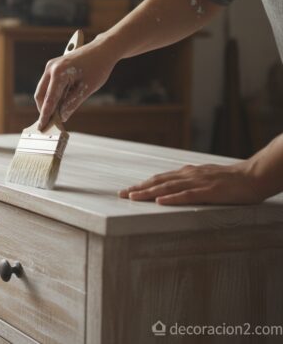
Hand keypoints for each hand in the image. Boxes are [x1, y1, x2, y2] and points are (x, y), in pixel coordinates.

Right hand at [34, 36, 117, 128]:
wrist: (103, 49)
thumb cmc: (98, 67)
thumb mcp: (87, 88)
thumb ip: (72, 104)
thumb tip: (62, 117)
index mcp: (59, 72)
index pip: (49, 99)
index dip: (45, 115)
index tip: (41, 127)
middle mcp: (51, 68)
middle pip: (40, 95)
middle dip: (44, 109)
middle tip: (52, 122)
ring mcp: (51, 66)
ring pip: (43, 90)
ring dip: (49, 102)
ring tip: (60, 112)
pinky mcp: (54, 67)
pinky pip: (49, 85)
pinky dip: (53, 95)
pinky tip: (63, 100)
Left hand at [118, 162, 264, 205]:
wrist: (254, 175)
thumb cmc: (232, 180)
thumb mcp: (206, 178)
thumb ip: (191, 182)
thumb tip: (175, 189)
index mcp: (188, 173)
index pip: (160, 178)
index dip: (143, 184)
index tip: (127, 190)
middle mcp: (189, 175)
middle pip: (158, 181)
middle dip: (138, 188)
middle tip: (121, 194)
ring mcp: (198, 182)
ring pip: (168, 187)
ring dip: (149, 192)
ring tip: (133, 197)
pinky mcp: (209, 191)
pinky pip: (187, 195)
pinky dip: (172, 198)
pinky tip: (160, 202)